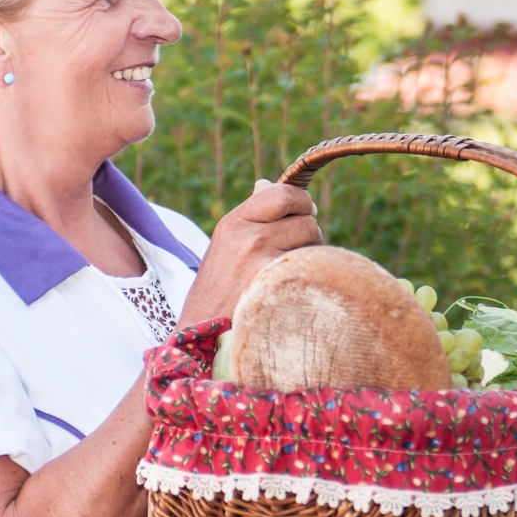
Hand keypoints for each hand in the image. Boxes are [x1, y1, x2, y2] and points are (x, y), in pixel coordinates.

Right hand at [178, 180, 319, 325]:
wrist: (202, 332)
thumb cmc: (218, 288)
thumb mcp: (226, 244)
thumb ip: (251, 214)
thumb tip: (266, 184)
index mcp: (234, 223)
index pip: (283, 194)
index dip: (302, 201)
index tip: (305, 211)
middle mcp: (249, 238)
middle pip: (307, 220)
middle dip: (309, 231)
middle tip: (297, 247)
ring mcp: (265, 263)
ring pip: (314, 243)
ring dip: (312, 253)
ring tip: (290, 268)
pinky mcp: (279, 286)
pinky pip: (312, 267)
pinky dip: (311, 273)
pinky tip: (292, 286)